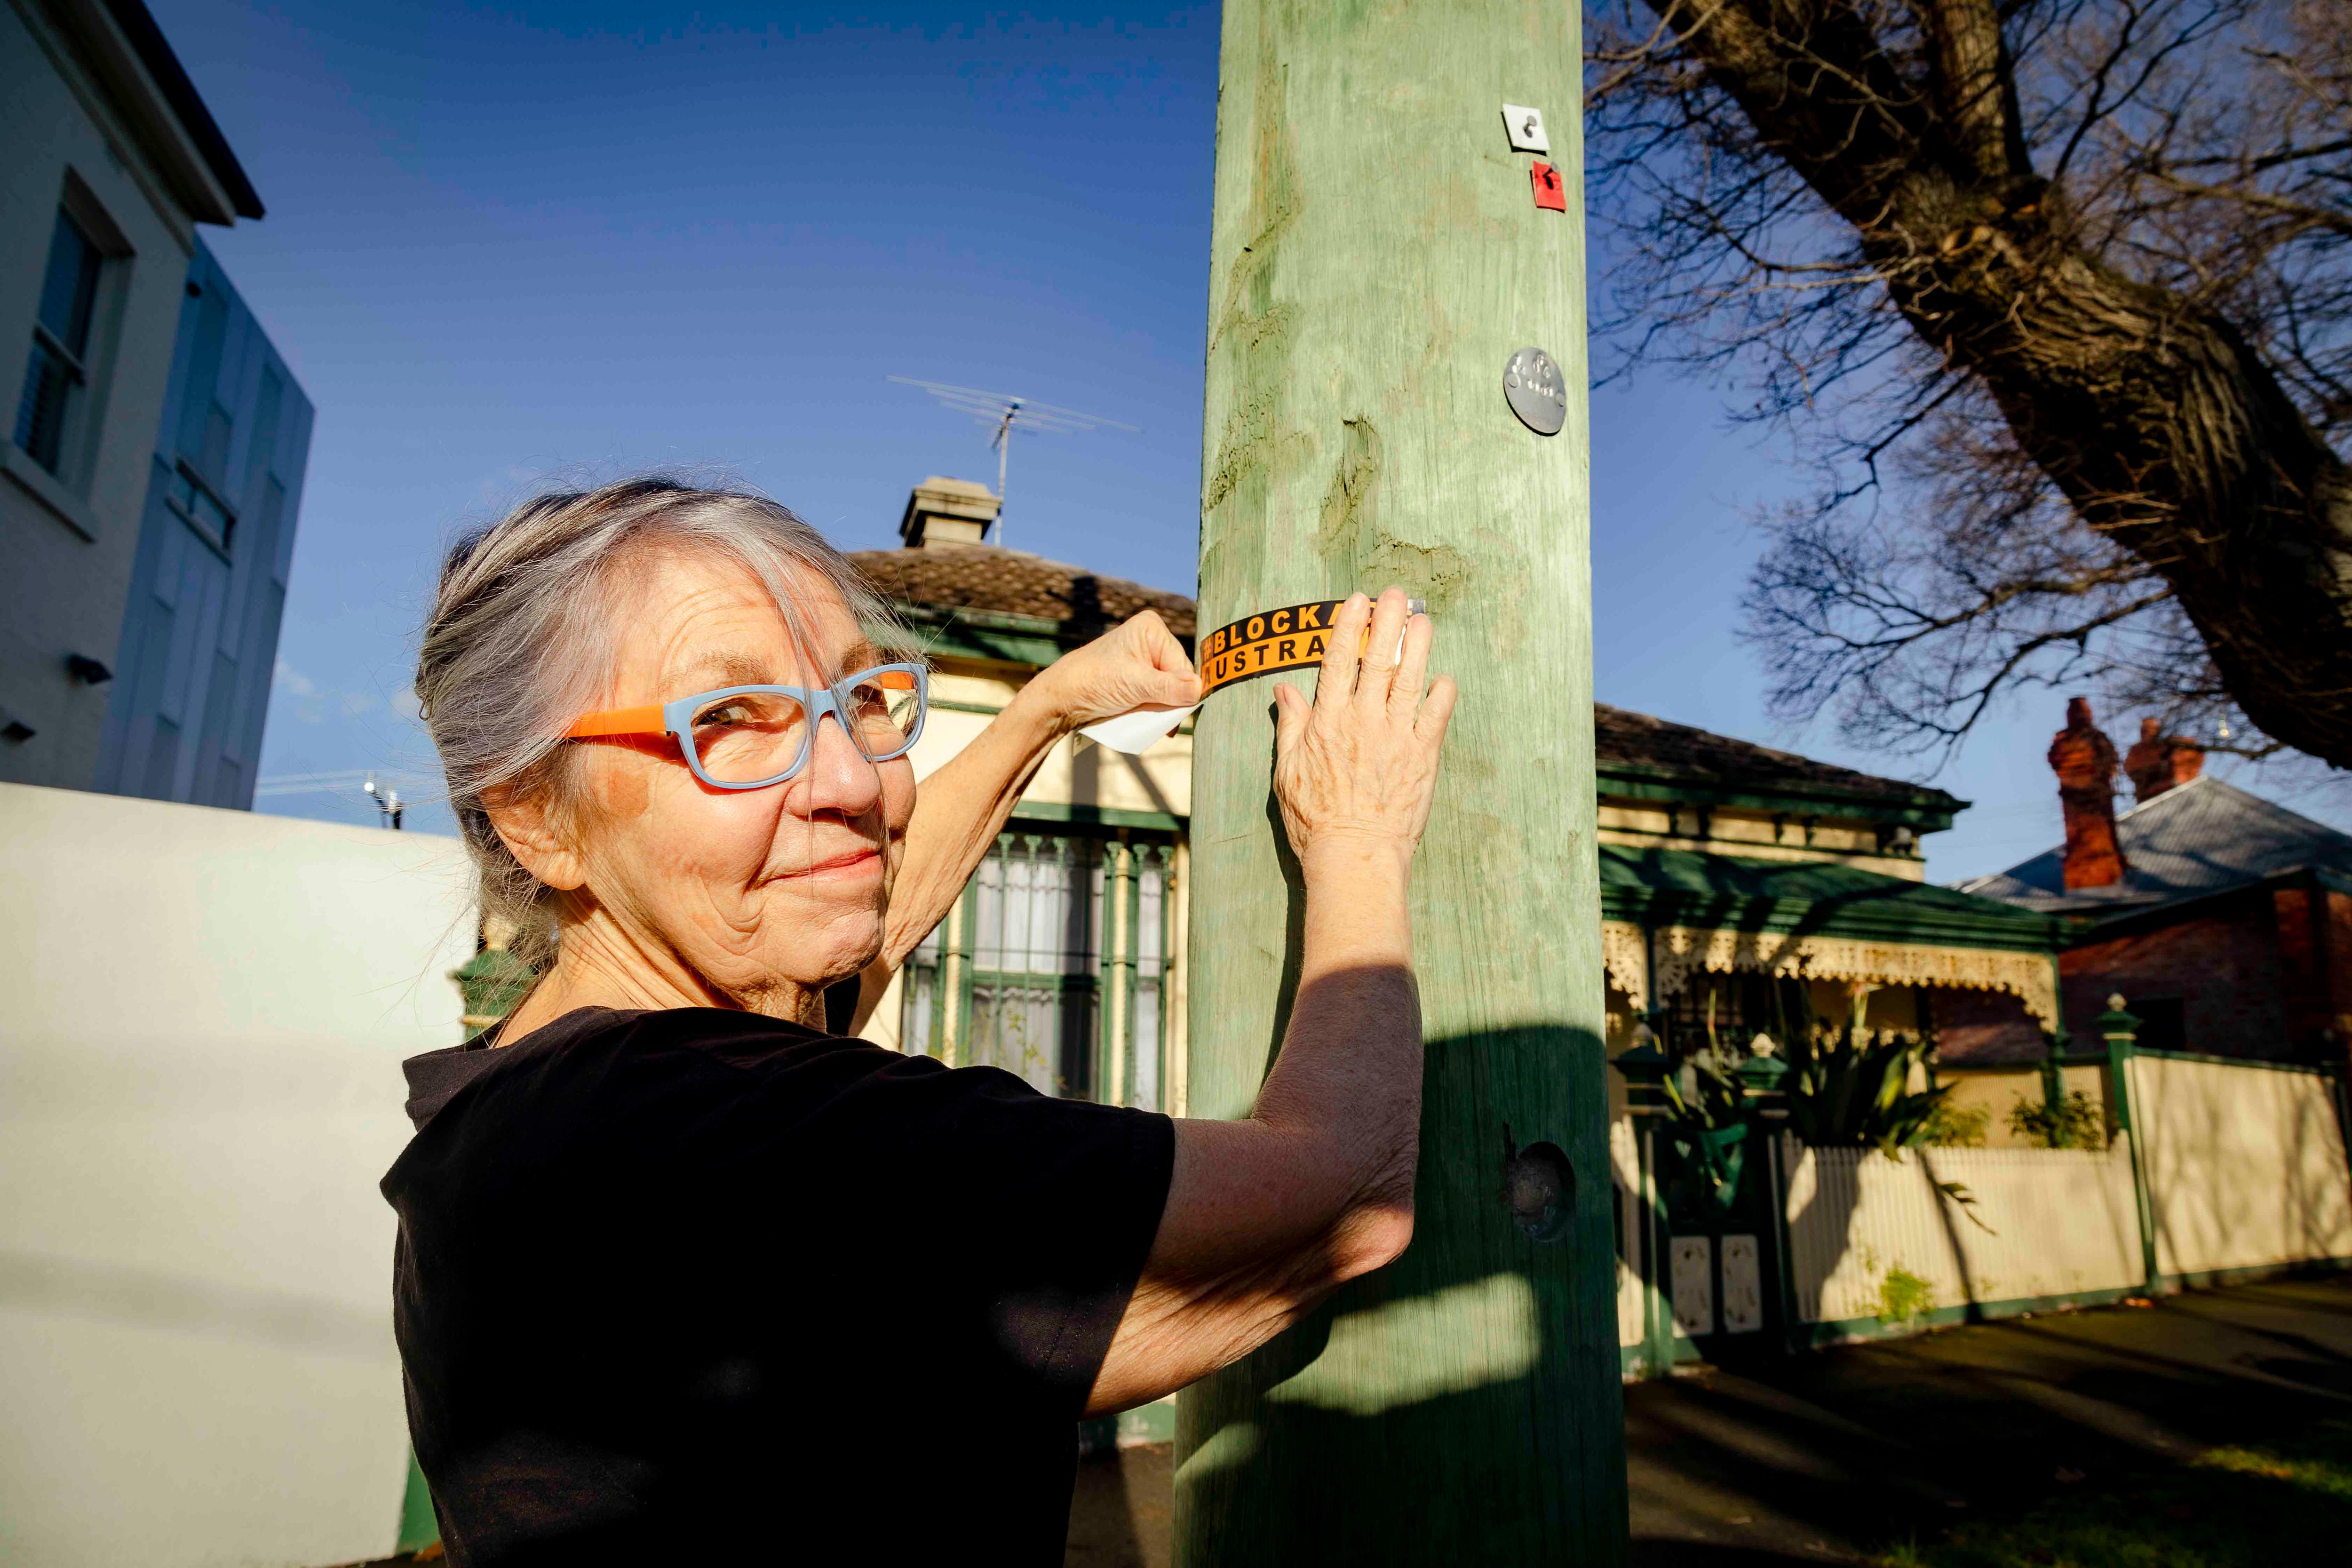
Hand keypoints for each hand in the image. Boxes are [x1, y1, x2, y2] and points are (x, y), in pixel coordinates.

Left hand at [1028, 610, 1200, 730]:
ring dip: (1163, 707)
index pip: (1182, 665)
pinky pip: (1157, 694)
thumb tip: (1199, 689)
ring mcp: (1144, 658)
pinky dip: (1154, 708)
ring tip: (1148, 718)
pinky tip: (1146, 717)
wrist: (1062, 697)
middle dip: (1171, 700)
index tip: (1176, 713)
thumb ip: (1170, 688)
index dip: (1182, 691)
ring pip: (1169, 689)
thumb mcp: (1136, 685)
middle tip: (1161, 720)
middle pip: (1178, 677)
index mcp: (1152, 629)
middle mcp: (1150, 640)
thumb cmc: (1094, 681)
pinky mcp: (1137, 676)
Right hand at [1272, 589, 1455, 871]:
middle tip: (1397, 594)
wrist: (1355, 856)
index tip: (1358, 600)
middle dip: (1388, 621)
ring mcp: (1396, 738)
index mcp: (1327, 723)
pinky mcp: (1423, 757)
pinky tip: (1443, 678)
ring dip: (1419, 645)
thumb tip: (1285, 690)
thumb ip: (1291, 726)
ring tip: (1424, 619)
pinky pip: (1437, 715)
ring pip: (1411, 679)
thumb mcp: (1288, 771)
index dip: (1349, 626)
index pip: (1337, 661)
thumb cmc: (1315, 820)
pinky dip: (1442, 692)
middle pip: (1378, 660)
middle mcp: (1363, 722)